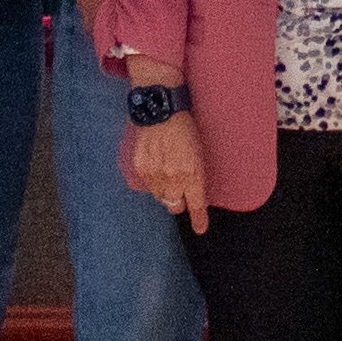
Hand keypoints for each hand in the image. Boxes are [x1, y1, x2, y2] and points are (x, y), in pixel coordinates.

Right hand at [127, 107, 212, 233]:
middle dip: (178, 201)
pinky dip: (153, 182)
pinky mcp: (141, 169)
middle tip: (179, 189)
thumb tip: (190, 192)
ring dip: (165, 191)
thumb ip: (195, 175)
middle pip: (175, 205)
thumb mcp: (198, 152)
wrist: (161, 111)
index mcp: (193, 174)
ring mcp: (155, 175)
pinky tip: (156, 166)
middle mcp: (174, 178)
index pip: (196, 204)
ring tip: (167, 172)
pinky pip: (148, 186)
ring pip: (160, 197)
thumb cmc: (184, 128)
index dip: (199, 219)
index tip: (200, 229)